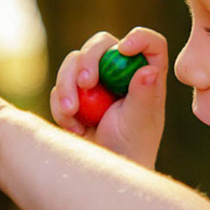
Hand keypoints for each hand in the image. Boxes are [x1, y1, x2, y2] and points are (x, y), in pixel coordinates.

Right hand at [50, 28, 169, 167]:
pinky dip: (62, 106)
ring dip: (67, 85)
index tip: (125, 48)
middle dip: (88, 59)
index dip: (139, 37)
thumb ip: (143, 96)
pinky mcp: (74, 93)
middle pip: (102, 44)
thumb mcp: (139, 122)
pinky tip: (75, 129)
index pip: (150, 44)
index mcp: (145, 74)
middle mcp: (120, 71)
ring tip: (72, 115)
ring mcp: (95, 81)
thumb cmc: (132, 147)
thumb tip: (149, 70)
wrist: (104, 172)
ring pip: (74, 61)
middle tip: (85, 83)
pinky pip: (60, 86)